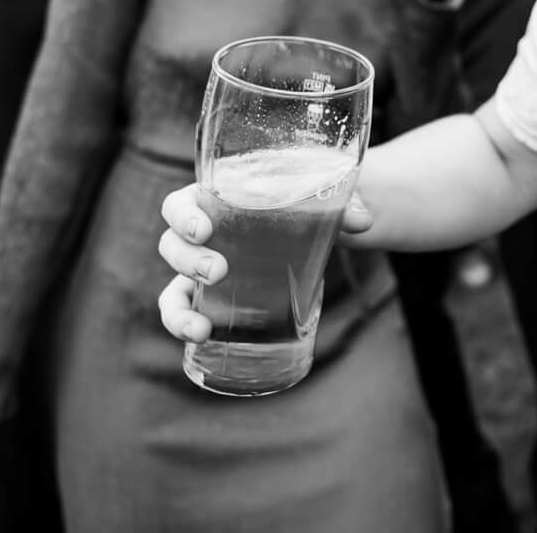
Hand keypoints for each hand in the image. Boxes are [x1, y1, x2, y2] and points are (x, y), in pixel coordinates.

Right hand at [157, 183, 375, 343]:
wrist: (315, 228)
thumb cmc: (306, 202)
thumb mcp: (322, 197)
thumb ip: (343, 204)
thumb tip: (364, 222)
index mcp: (216, 199)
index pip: (181, 203)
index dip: (183, 216)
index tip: (204, 229)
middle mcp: (202, 235)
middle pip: (173, 245)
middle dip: (188, 261)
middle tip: (219, 271)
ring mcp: (204, 269)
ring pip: (174, 286)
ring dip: (178, 309)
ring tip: (201, 329)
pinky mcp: (216, 298)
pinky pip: (187, 312)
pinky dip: (185, 326)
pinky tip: (202, 339)